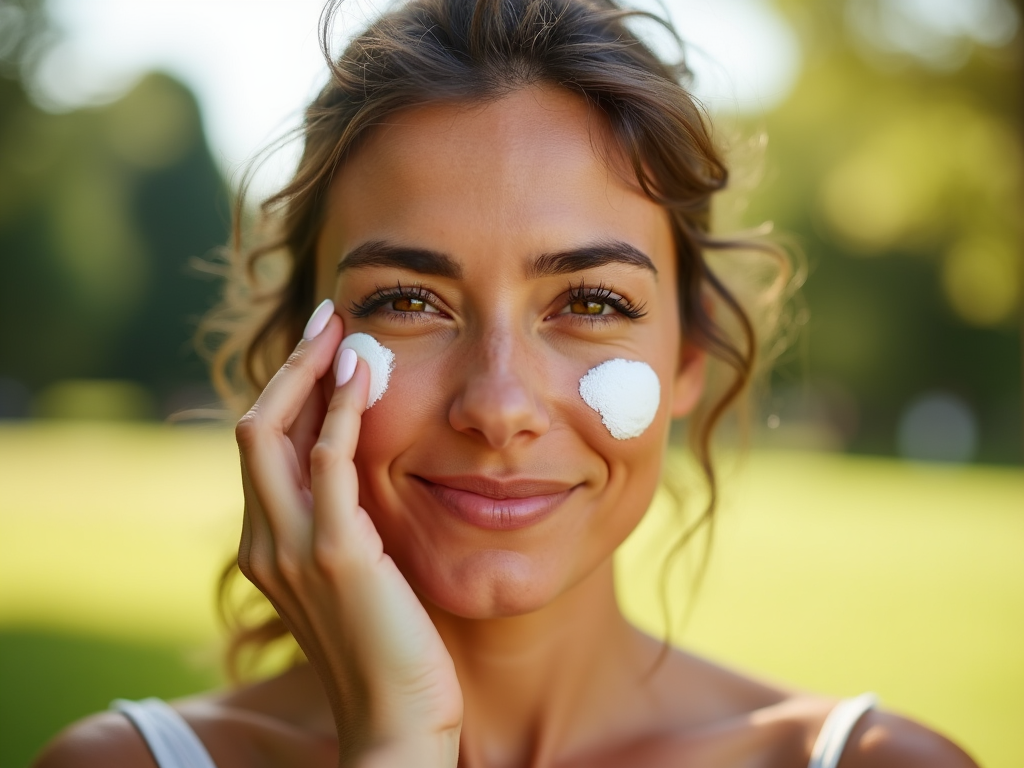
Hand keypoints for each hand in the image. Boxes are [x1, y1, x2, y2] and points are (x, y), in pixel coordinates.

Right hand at [234, 308, 462, 766]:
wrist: (394, 724)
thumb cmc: (388, 650)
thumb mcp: (357, 576)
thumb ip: (345, 523)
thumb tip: (364, 473)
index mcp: (269, 543)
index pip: (264, 447)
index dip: (291, 391)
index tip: (325, 349)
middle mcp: (266, 540)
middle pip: (256, 427)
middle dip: (291, 366)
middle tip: (331, 318)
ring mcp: (292, 548)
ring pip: (273, 433)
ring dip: (308, 372)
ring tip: (344, 328)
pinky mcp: (335, 555)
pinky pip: (327, 464)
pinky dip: (340, 412)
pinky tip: (362, 376)